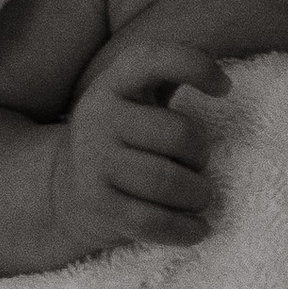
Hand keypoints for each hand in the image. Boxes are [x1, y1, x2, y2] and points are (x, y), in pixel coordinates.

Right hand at [62, 26, 229, 252]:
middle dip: (201, 155)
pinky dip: (186, 230)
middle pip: (179, 134)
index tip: (224, 88)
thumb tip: (224, 72)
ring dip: (198, 194)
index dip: (196, 66)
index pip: (155, 59)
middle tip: (198, 164)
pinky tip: (197, 229)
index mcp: (115, 82)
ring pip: (169, 182)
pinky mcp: (98, 206)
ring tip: (198, 196)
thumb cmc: (125, 137)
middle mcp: (99, 117)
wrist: (63, 187)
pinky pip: (154, 221)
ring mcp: (94, 163)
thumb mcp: (139, 97)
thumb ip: (172, 75)